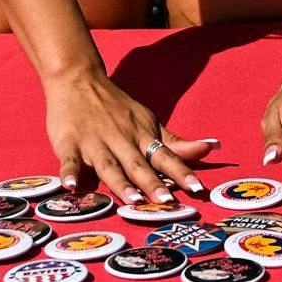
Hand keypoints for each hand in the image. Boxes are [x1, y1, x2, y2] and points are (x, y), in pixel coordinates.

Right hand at [41, 64, 216, 204]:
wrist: (78, 79)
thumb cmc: (117, 108)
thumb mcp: (149, 122)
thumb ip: (176, 144)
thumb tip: (213, 148)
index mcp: (141, 135)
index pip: (166, 157)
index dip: (181, 172)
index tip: (198, 188)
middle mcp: (121, 140)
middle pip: (138, 165)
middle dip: (153, 183)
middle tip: (167, 202)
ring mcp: (94, 142)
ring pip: (109, 165)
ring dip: (120, 183)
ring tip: (132, 200)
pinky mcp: (68, 143)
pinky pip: (69, 160)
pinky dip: (70, 173)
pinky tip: (71, 187)